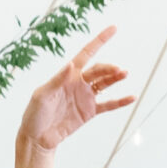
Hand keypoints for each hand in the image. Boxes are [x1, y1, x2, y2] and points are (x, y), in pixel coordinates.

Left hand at [18, 27, 132, 158]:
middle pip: (99, 70)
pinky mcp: (89, 112)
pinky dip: (120, 101)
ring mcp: (85, 97)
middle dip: (109, 68)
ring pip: (105, 84)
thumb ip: (57, 80)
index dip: (99, 41)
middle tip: (118, 70)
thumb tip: (70, 64)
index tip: (113, 29)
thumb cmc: (34, 114)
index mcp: (67, 75)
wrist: (36, 138)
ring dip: (115, 78)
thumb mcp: (42, 95)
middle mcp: (78, 83)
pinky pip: (108, 105)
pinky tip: (131, 97)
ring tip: (124, 74)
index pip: (86, 54)